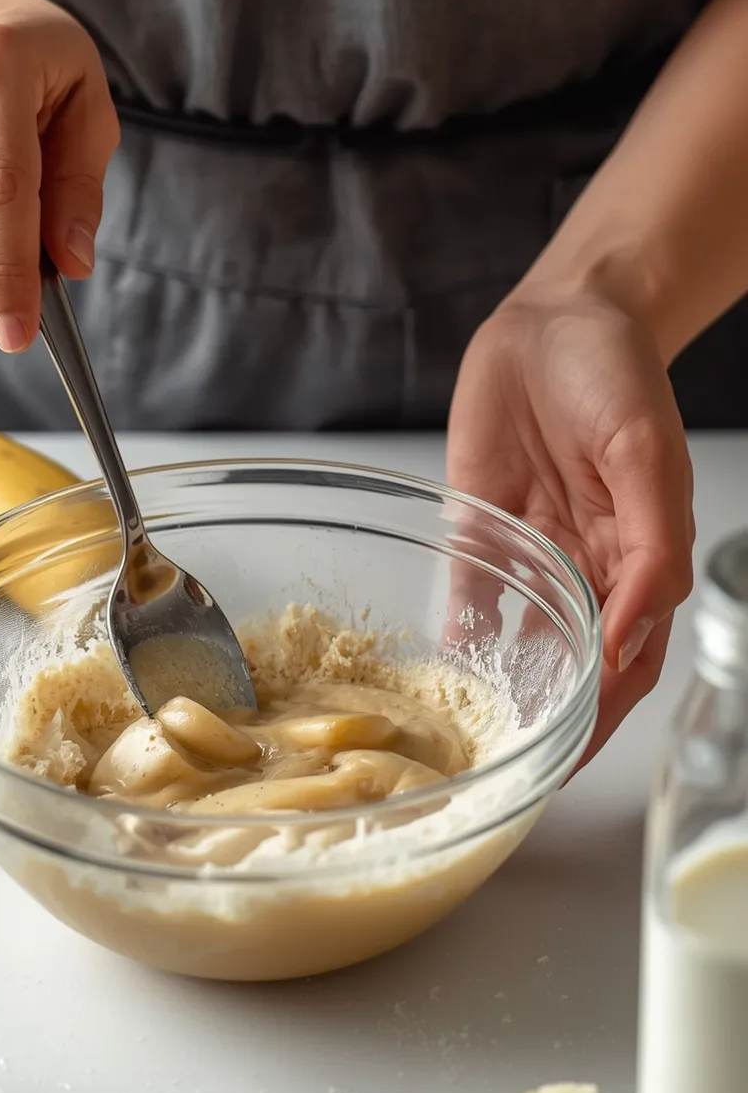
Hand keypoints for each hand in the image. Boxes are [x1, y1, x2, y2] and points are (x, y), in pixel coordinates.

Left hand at [447, 284, 693, 764]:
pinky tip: (440, 679)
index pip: (626, 662)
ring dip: (502, 695)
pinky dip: (458, 641)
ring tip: (474, 747)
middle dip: (548, 723)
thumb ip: (651, 549)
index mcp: (637, 561)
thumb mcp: (647, 455)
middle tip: (515, 776)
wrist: (558, 316)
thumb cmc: (616, 374)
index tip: (568, 763)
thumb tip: (630, 641)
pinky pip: (468, 599)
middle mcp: (586, 570)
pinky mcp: (481, 532)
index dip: (601, 716)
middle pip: (571, 668)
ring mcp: (531, 555)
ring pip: (520, 645)